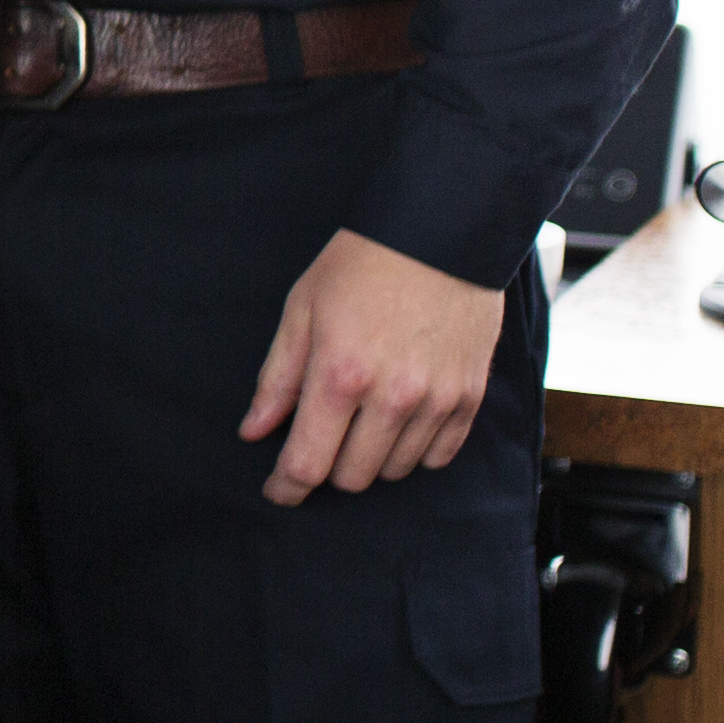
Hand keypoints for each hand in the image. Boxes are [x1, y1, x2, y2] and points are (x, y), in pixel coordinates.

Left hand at [235, 230, 508, 503]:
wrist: (441, 232)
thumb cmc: (362, 265)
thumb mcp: (302, 310)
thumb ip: (278, 379)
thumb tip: (254, 431)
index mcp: (341, 375)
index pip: (307, 463)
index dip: (287, 487)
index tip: (279, 491)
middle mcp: (392, 397)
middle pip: (352, 477)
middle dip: (329, 465)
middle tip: (324, 434)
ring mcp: (437, 401)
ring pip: (395, 471)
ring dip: (372, 457)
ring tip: (364, 417)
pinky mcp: (470, 397)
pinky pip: (438, 457)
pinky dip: (415, 450)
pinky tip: (401, 420)